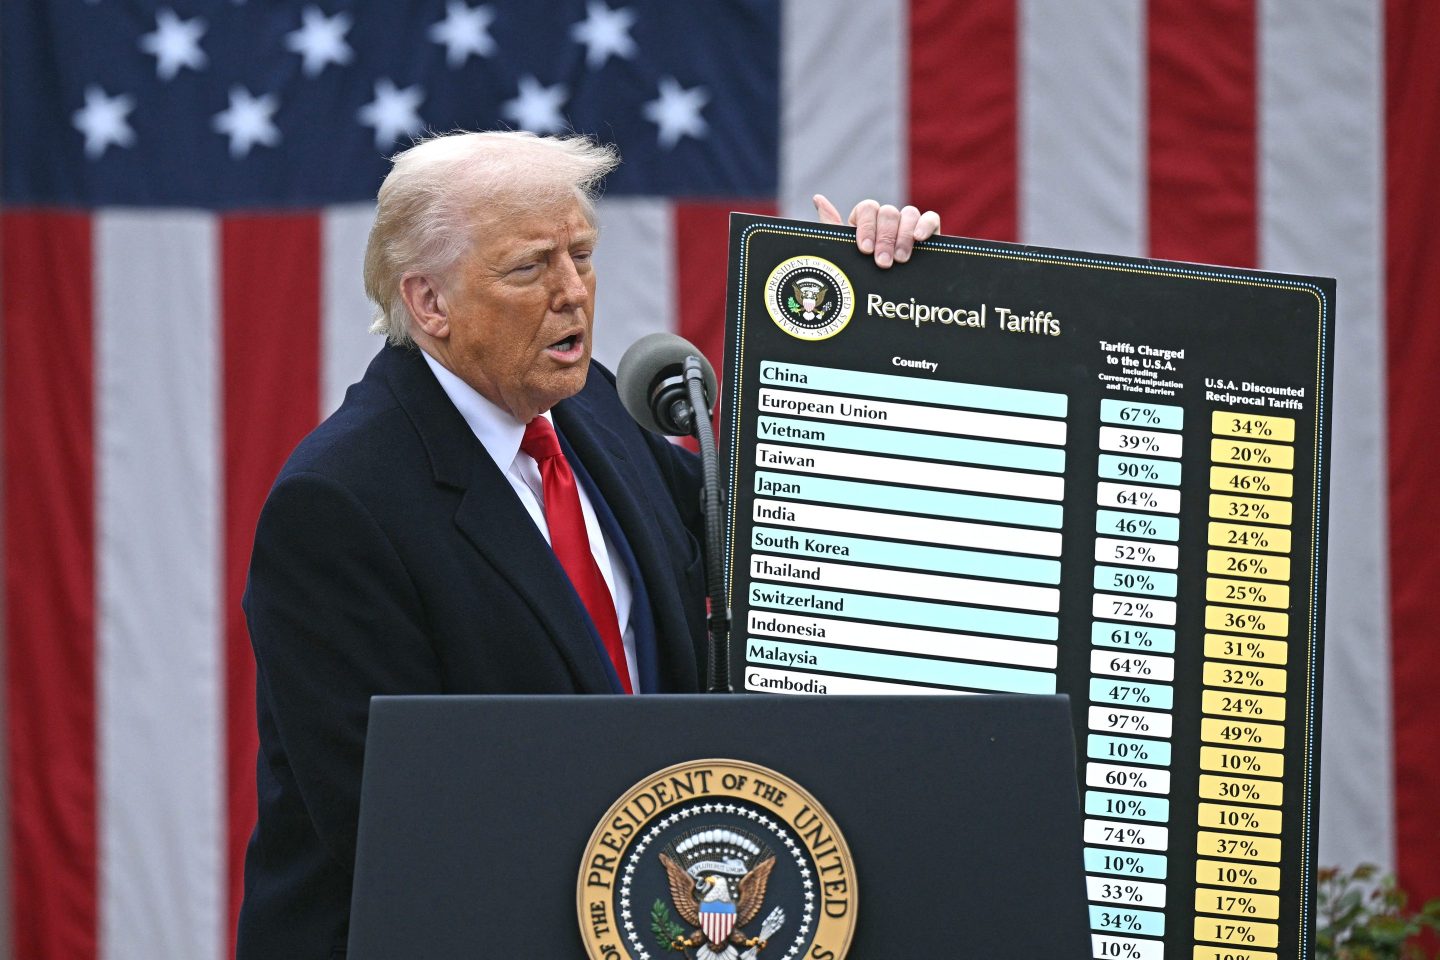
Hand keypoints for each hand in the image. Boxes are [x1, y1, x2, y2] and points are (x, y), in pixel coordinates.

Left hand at [813, 195, 941, 268]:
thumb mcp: (845, 253)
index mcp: (866, 221)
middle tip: (882, 263)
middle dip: (885, 239)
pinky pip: (931, 218)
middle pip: (888, 212)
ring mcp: (909, 225)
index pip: (868, 207)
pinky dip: (926, 225)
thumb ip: (832, 226)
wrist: (886, 299)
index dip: (867, 226)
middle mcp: (888, 220)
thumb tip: (818, 198)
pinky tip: (919, 239)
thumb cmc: (862, 274)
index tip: (865, 249)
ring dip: (903, 237)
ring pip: (909, 213)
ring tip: (900, 260)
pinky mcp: (928, 232)